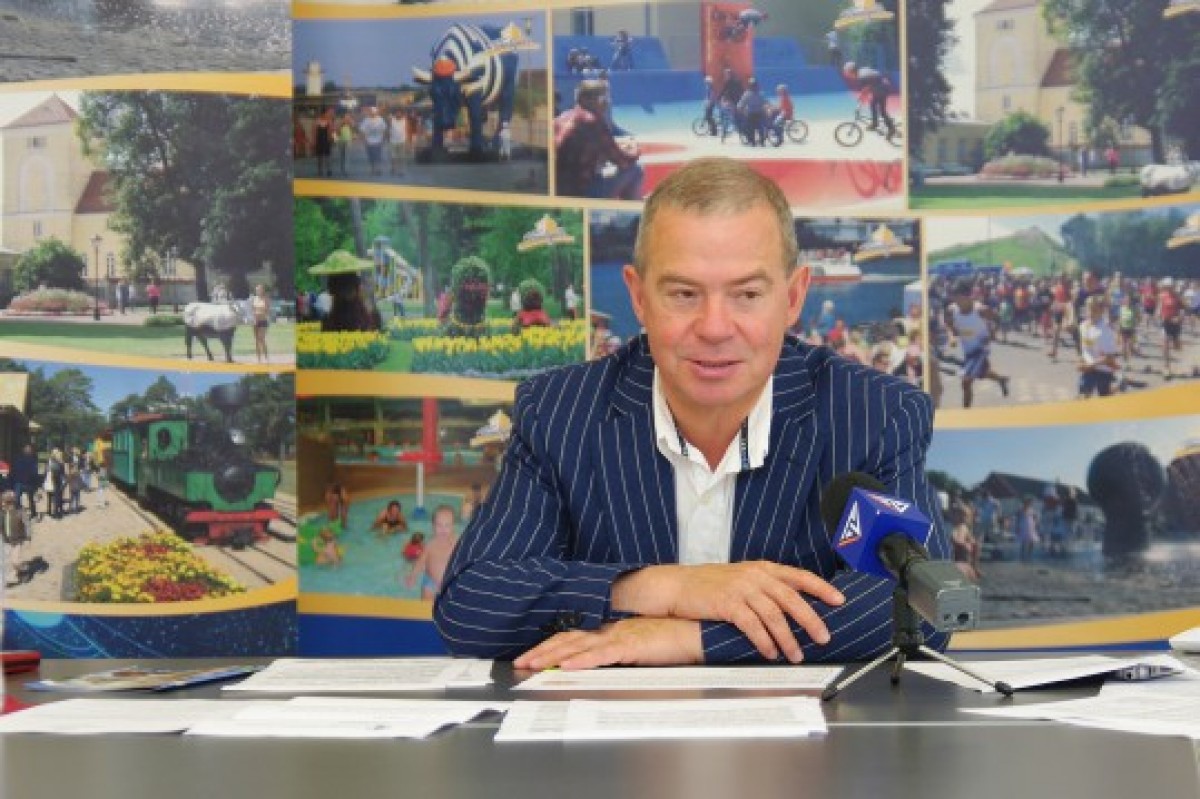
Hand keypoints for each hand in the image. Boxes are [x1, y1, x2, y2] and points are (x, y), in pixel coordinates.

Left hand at [514, 617, 702, 670]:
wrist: (695, 629)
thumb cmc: (671, 639)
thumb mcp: (638, 646)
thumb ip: (618, 651)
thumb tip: (598, 662)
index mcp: (610, 630)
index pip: (572, 636)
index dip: (549, 646)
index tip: (531, 657)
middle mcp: (609, 630)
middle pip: (568, 639)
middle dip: (542, 652)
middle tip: (520, 663)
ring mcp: (619, 636)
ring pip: (578, 646)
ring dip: (553, 656)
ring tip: (534, 665)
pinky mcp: (631, 645)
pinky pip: (602, 653)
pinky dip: (582, 660)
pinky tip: (568, 666)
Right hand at [612, 562, 844, 662]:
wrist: (677, 585)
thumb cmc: (710, 586)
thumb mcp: (741, 579)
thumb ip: (765, 588)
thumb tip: (792, 608)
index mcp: (762, 568)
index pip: (799, 576)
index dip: (821, 588)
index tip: (839, 600)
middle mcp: (755, 575)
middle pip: (792, 599)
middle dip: (811, 620)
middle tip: (823, 638)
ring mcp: (741, 588)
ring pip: (774, 615)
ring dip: (788, 639)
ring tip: (795, 655)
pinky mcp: (727, 603)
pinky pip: (753, 625)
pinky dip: (764, 641)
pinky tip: (770, 652)